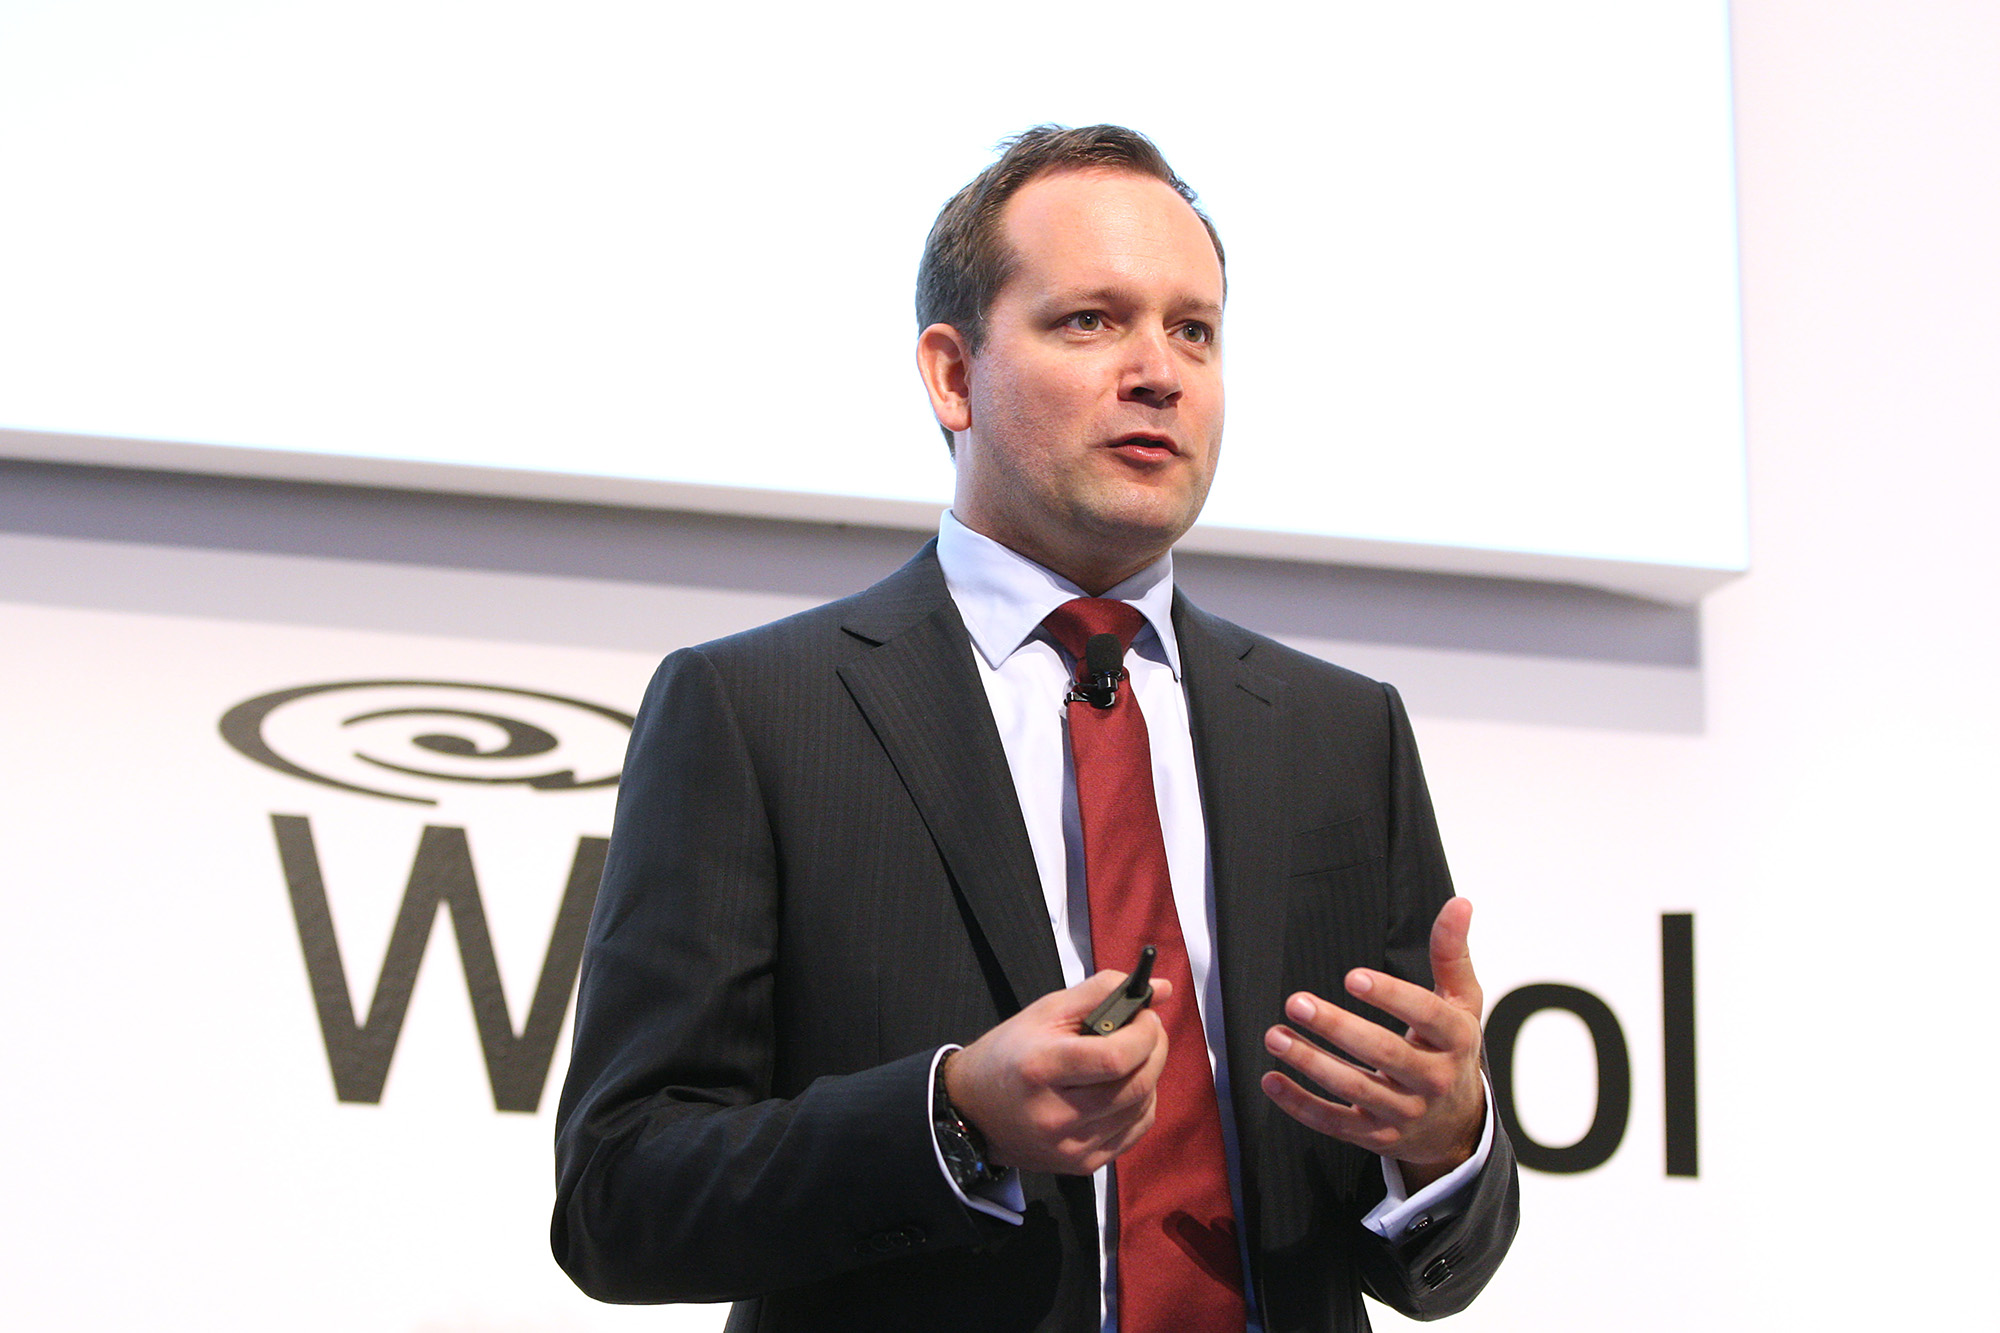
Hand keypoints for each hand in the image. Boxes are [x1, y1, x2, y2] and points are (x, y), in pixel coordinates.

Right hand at [946, 969, 1173, 1174]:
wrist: (973, 1111)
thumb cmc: (1010, 1053)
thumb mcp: (1045, 1011)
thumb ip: (1102, 992)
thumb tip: (1160, 988)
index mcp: (1041, 1068)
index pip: (1114, 1058)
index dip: (1144, 1034)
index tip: (1145, 1015)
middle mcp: (1055, 1116)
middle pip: (1136, 1085)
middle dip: (1155, 1049)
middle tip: (1148, 1030)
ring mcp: (1070, 1146)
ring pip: (1142, 1107)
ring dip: (1150, 1074)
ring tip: (1131, 1056)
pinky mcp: (1082, 1164)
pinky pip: (1136, 1131)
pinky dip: (1142, 1103)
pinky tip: (1123, 1086)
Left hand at [1260, 897, 1484, 1188]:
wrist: (1457, 1125)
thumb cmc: (1451, 1048)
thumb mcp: (1462, 1003)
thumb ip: (1452, 954)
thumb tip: (1459, 903)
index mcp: (1456, 1040)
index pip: (1426, 1016)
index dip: (1391, 996)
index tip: (1352, 977)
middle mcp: (1432, 1080)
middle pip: (1384, 1054)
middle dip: (1338, 1028)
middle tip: (1296, 1001)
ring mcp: (1403, 1113)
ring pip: (1353, 1090)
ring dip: (1310, 1063)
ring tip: (1275, 1035)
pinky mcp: (1376, 1136)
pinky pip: (1334, 1123)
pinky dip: (1300, 1104)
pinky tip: (1271, 1079)